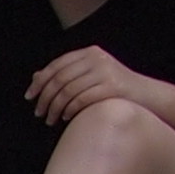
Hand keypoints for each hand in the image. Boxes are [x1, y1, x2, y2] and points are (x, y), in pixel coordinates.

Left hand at [23, 47, 164, 125]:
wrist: (145, 95)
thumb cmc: (113, 88)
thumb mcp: (89, 76)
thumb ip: (66, 74)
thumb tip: (36, 77)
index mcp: (89, 53)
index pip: (57, 65)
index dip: (40, 81)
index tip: (29, 97)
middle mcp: (97, 59)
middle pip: (59, 79)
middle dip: (45, 98)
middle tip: (38, 113)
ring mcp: (105, 72)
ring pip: (68, 91)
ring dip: (55, 108)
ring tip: (50, 120)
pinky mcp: (112, 87)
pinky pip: (82, 100)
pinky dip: (70, 110)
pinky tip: (66, 118)